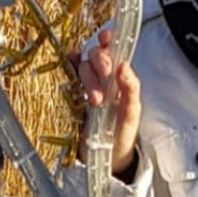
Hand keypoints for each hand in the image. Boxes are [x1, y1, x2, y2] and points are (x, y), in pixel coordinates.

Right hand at [76, 27, 142, 179]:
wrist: (107, 158)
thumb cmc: (122, 133)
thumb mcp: (132, 113)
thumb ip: (131, 89)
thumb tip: (124, 66)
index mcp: (119, 77)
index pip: (113, 51)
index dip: (108, 41)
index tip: (105, 38)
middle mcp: (102, 77)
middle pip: (95, 56)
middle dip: (99, 61)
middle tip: (105, 74)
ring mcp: (85, 85)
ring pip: (82, 67)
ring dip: (88, 77)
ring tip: (95, 100)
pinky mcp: (71, 95)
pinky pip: (66, 76)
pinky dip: (66, 68)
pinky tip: (67, 68)